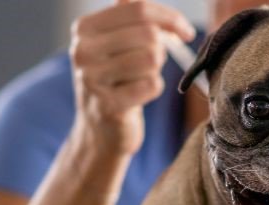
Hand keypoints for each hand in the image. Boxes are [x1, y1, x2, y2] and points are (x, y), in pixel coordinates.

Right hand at [68, 0, 194, 154]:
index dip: (171, 18)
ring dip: (155, 69)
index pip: (139, 9)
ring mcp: (92, 79)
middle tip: (154, 62)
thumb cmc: (115, 79)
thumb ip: (128, 15)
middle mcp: (83, 50)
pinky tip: (138, 96)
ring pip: (151, 59)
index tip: (185, 31)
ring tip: (140, 78)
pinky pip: (152, 85)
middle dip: (161, 48)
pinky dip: (153, 89)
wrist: (98, 129)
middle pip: (148, 34)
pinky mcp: (109, 105)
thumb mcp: (114, 42)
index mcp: (85, 28)